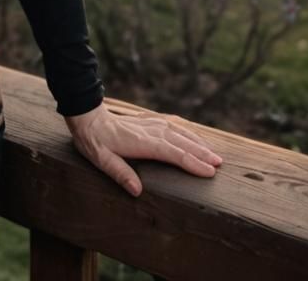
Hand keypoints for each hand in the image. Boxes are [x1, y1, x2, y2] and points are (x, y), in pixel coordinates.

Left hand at [63, 101, 223, 196]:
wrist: (88, 117)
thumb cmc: (94, 141)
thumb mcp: (102, 160)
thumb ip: (120, 173)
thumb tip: (137, 191)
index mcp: (140, 142)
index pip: (171, 152)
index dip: (191, 162)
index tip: (208, 171)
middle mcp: (149, 131)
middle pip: (180, 142)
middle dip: (200, 153)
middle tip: (219, 164)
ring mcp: (149, 124)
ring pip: (178, 132)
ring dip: (196, 142)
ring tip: (213, 153)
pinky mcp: (147, 120)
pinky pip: (171, 124)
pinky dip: (185, 130)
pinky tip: (193, 135)